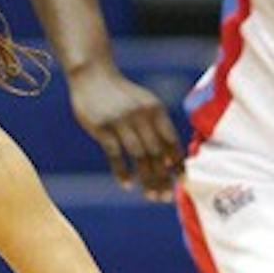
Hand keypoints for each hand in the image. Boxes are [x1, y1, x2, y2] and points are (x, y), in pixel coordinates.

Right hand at [67, 62, 183, 199]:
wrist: (92, 75)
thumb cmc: (122, 95)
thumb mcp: (144, 104)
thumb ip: (157, 128)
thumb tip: (171, 161)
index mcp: (155, 110)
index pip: (171, 141)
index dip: (177, 163)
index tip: (181, 182)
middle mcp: (141, 115)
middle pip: (156, 153)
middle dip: (163, 177)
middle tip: (165, 197)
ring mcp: (120, 121)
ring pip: (139, 156)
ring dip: (147, 179)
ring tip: (151, 196)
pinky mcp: (102, 127)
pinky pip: (115, 154)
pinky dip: (122, 171)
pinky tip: (128, 184)